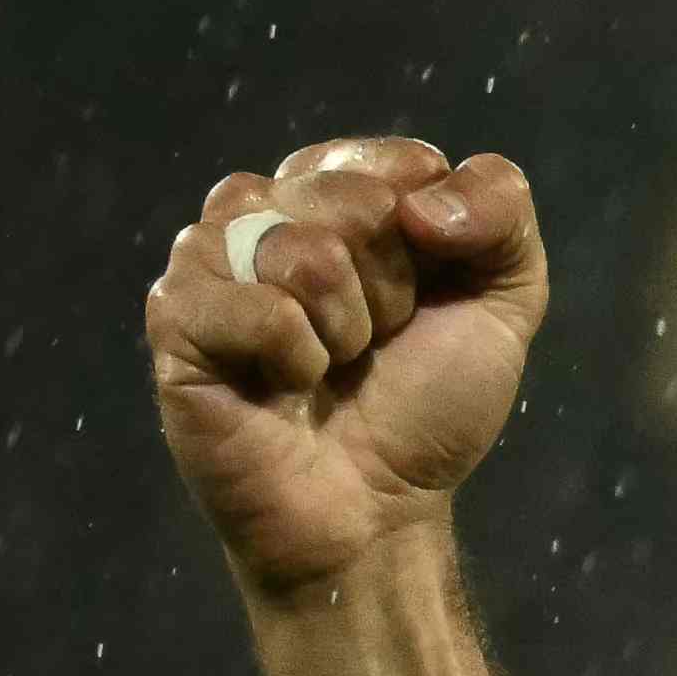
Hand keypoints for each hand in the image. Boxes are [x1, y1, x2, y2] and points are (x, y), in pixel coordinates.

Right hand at [148, 139, 547, 598]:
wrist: (377, 509)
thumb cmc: (425, 408)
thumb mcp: (502, 307)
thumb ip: (502, 213)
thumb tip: (425, 192)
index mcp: (335, 192)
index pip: (401, 166)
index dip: (434, 243)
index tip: (426, 301)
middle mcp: (265, 210)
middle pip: (355, 200)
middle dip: (393, 292)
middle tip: (371, 347)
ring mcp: (210, 257)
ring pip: (305, 250)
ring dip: (346, 330)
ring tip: (327, 368)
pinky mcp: (175, 314)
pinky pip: (260, 307)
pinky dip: (295, 359)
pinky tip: (281, 388)